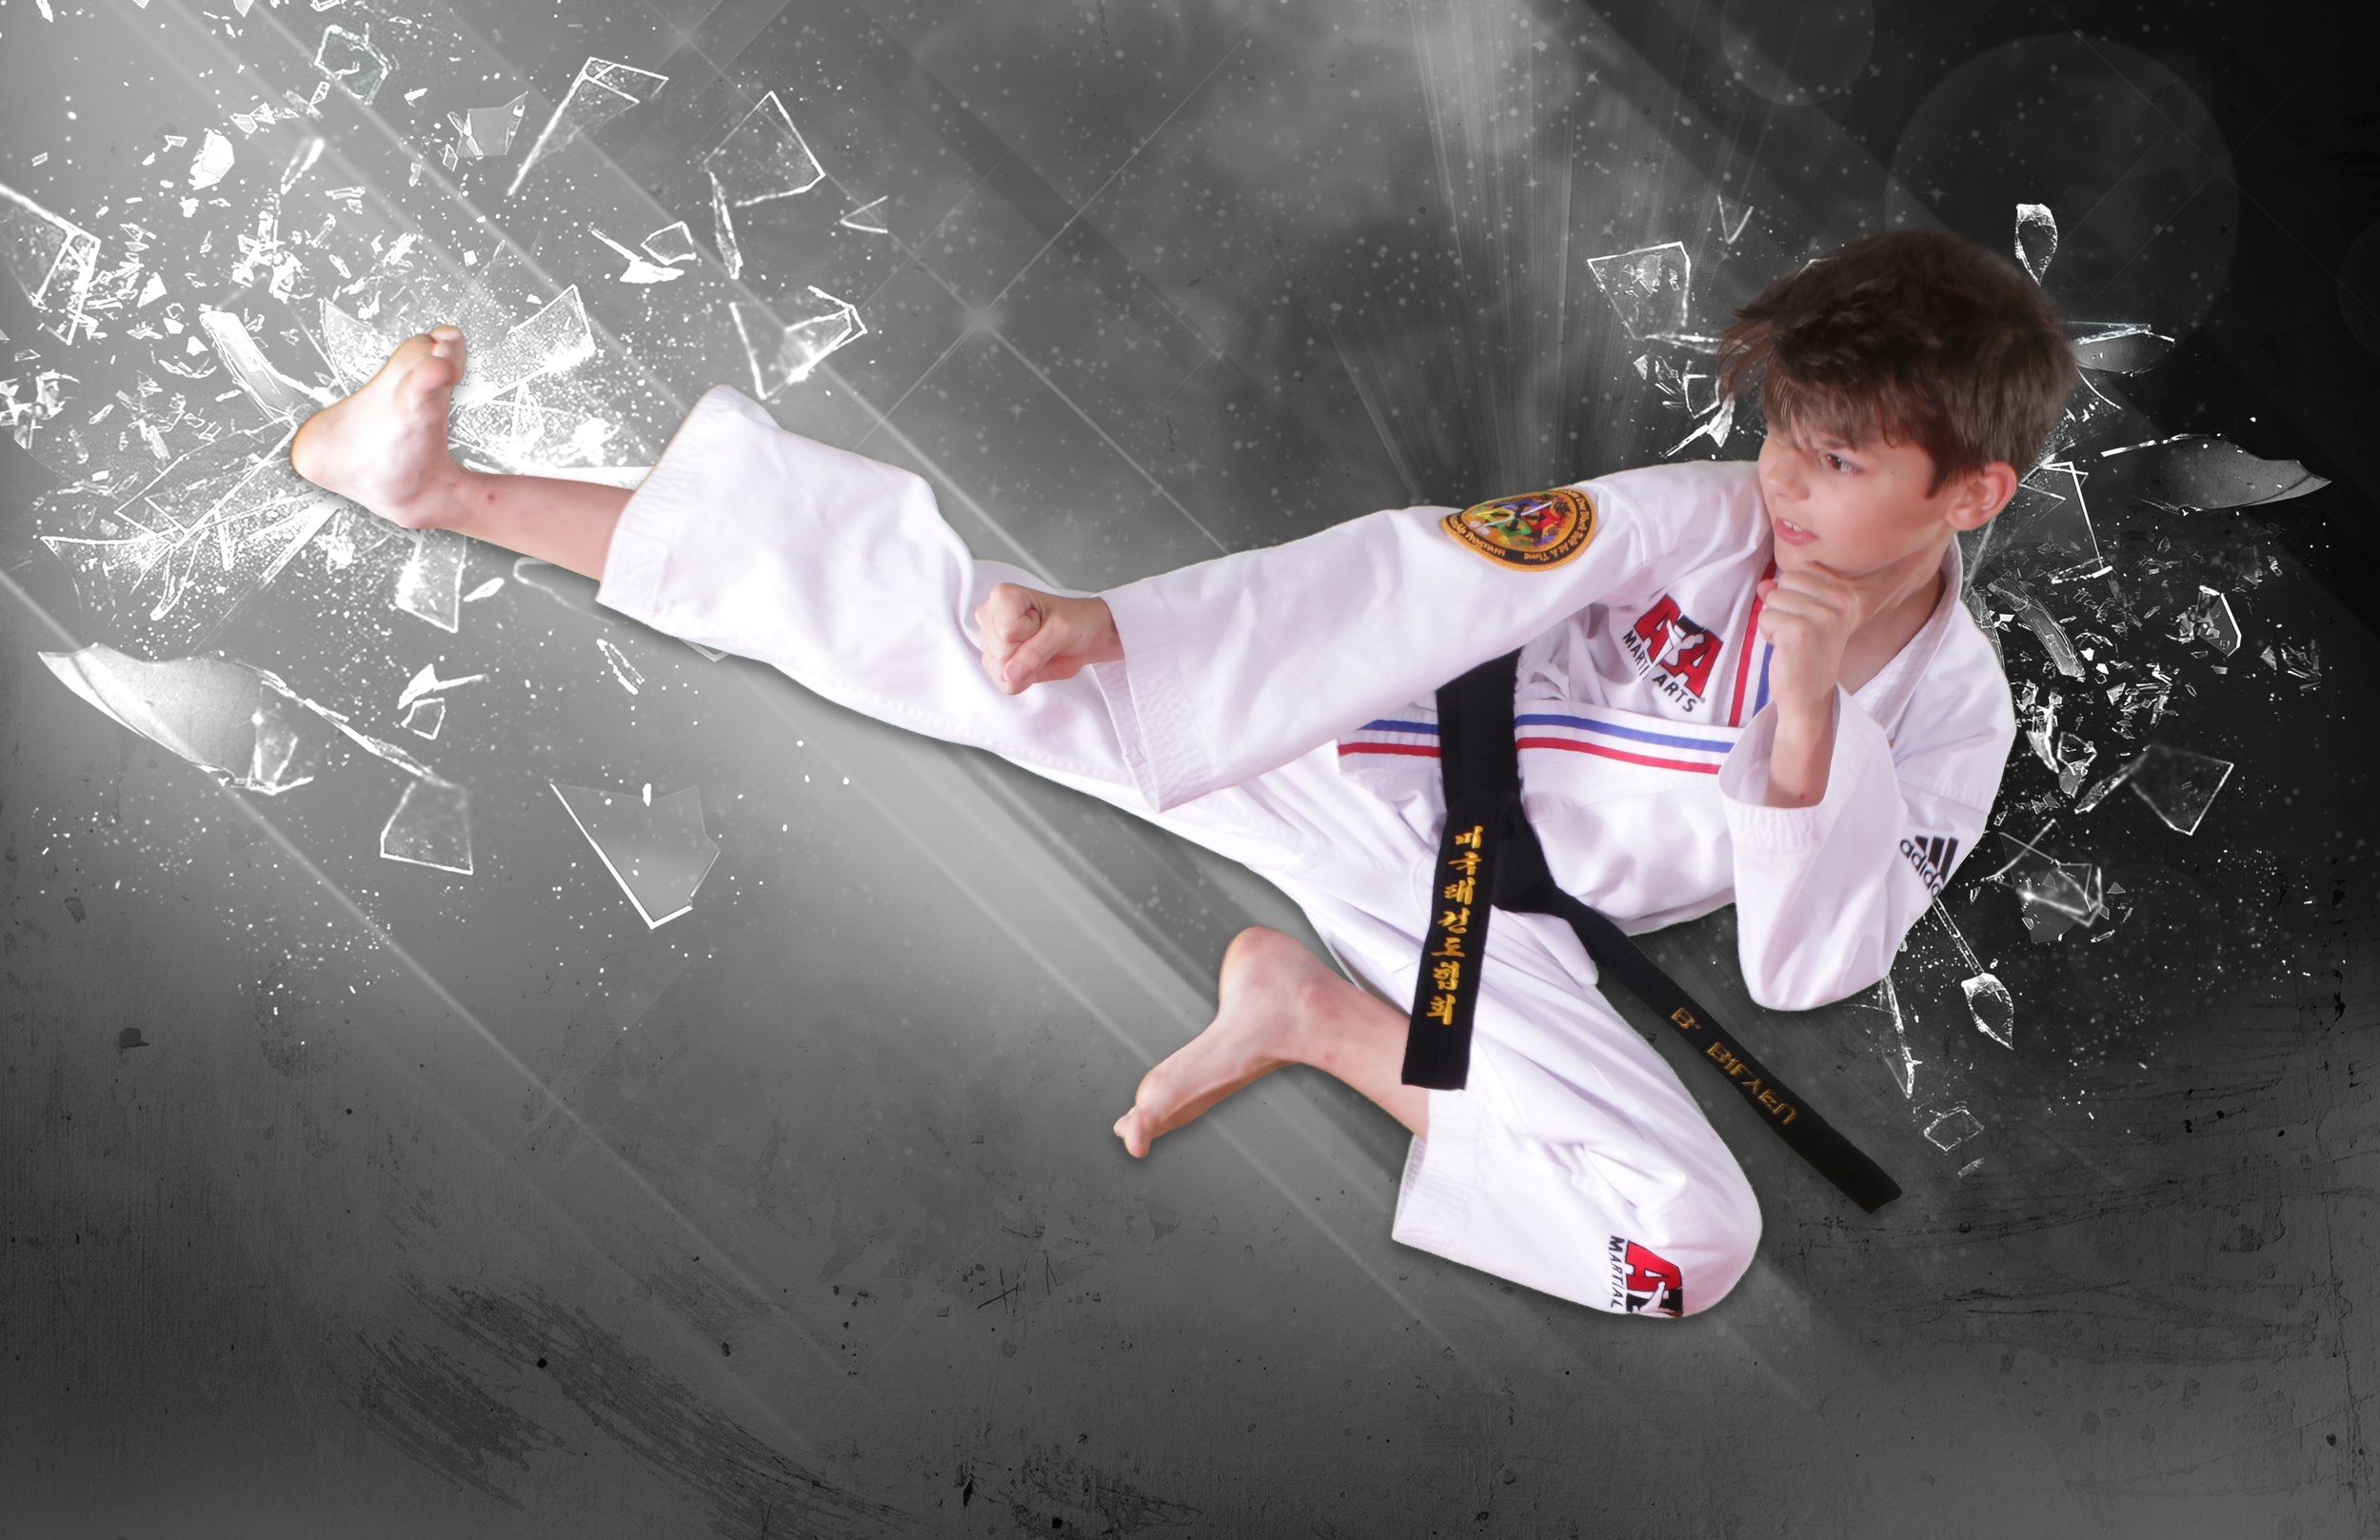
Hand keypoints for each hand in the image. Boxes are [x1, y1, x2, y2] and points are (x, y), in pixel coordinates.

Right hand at [974, 583, 1120, 694]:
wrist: (1084, 634)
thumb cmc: (1074, 622)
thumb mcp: (1061, 632)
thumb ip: (1035, 653)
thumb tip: (1011, 675)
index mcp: (1003, 597)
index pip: (1006, 632)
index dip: (1029, 634)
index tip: (1041, 623)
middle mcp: (990, 616)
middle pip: (1000, 653)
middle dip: (1026, 653)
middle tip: (1041, 638)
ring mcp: (989, 640)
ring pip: (999, 671)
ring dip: (1025, 667)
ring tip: (1037, 648)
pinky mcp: (994, 660)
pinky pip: (1003, 683)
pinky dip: (1023, 679)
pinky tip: (1031, 661)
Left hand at [1753, 562, 1870, 718]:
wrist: (1810, 696)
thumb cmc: (1807, 654)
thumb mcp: (1804, 616)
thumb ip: (1786, 593)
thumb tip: (1764, 584)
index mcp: (1848, 595)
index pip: (1803, 568)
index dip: (1794, 593)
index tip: (1806, 619)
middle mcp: (1841, 602)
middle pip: (1787, 579)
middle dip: (1782, 604)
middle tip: (1797, 632)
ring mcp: (1822, 616)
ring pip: (1773, 597)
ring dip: (1774, 620)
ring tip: (1791, 641)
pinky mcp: (1800, 631)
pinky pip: (1765, 616)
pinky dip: (1767, 633)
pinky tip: (1784, 649)